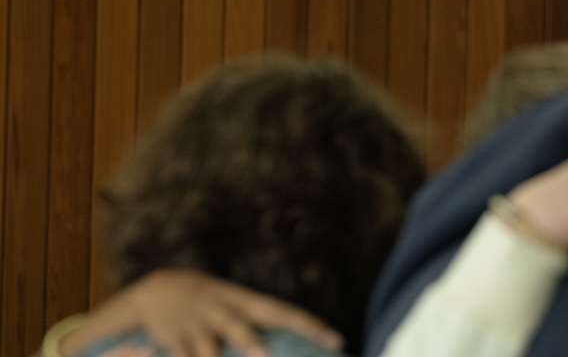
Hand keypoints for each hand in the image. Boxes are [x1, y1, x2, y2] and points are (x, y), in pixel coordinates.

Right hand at [59, 270, 341, 356]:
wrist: (159, 289)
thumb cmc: (214, 305)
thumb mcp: (239, 305)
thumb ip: (265, 323)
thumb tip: (305, 343)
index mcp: (246, 302)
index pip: (284, 312)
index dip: (310, 326)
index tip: (337, 340)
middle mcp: (223, 311)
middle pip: (240, 328)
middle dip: (251, 343)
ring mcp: (196, 326)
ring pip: (205, 349)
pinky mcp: (172, 339)